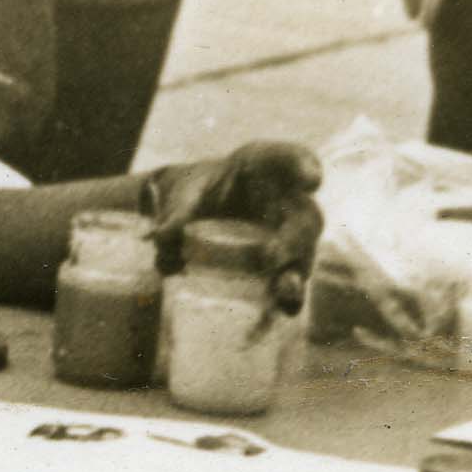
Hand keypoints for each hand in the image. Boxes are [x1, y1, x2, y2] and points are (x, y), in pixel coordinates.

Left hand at [139, 139, 325, 294]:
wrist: (200, 209)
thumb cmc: (198, 191)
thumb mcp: (184, 193)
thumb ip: (175, 211)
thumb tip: (160, 238)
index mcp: (265, 166)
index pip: (289, 160)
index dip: (303, 168)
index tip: (311, 181)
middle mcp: (288, 200)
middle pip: (305, 217)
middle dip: (293, 238)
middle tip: (269, 257)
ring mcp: (290, 235)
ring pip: (305, 254)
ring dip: (296, 272)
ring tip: (287, 290)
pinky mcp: (283, 265)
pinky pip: (292, 281)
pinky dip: (290, 298)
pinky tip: (285, 311)